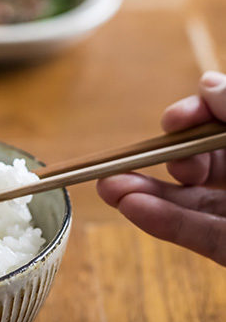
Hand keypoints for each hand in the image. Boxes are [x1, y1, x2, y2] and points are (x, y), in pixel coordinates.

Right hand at [97, 70, 225, 265]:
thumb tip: (207, 84)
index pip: (219, 126)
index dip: (192, 117)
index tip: (172, 120)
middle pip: (199, 164)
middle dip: (160, 158)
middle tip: (142, 157)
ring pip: (191, 202)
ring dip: (145, 193)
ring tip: (107, 187)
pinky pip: (201, 237)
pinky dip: (165, 224)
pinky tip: (132, 209)